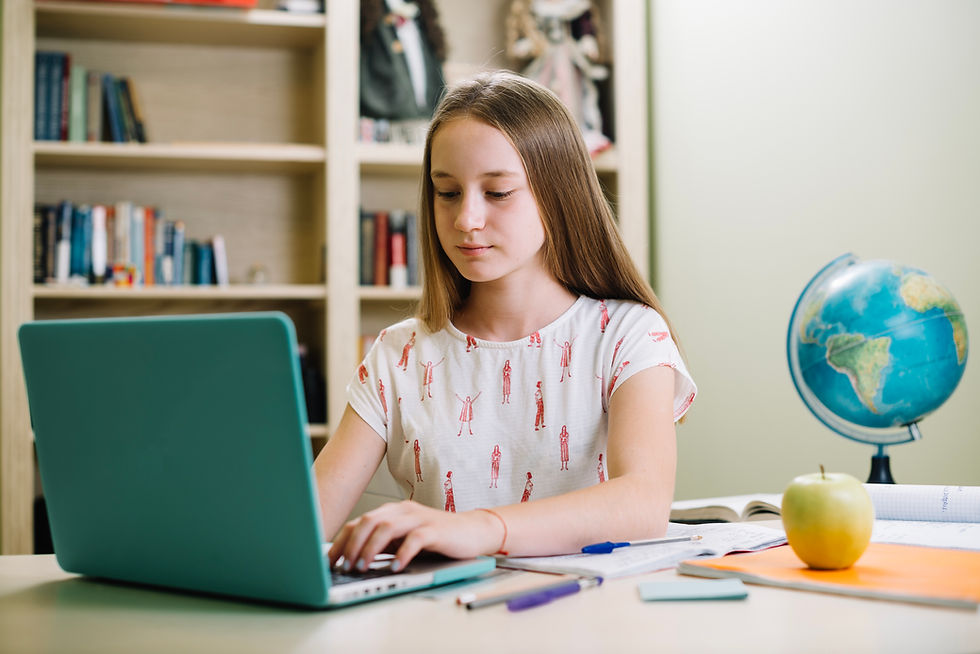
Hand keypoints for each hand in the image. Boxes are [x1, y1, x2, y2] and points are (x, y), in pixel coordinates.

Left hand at [327, 500, 501, 572]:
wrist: (472, 532)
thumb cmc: (436, 538)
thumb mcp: (403, 540)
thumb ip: (382, 544)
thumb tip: (352, 561)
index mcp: (392, 512)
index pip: (358, 523)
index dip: (341, 542)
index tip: (329, 562)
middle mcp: (403, 511)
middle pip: (368, 522)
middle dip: (352, 545)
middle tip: (345, 566)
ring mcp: (419, 518)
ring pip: (387, 527)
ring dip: (371, 548)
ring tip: (363, 567)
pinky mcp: (436, 529)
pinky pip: (415, 539)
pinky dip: (402, 553)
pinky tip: (395, 567)